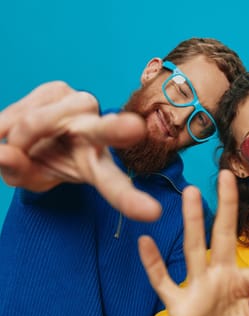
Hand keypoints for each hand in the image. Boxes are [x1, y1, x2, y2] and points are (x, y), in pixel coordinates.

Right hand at [0, 81, 160, 220]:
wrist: (34, 132)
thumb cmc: (41, 160)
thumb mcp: (31, 178)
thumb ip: (21, 173)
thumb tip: (4, 153)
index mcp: (97, 164)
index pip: (114, 185)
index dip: (129, 200)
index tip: (152, 213)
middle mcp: (96, 132)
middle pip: (106, 131)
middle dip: (117, 129)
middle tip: (135, 128)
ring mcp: (79, 106)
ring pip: (35, 123)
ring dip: (17, 138)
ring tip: (20, 145)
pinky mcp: (58, 88)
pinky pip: (20, 109)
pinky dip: (6, 124)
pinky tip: (15, 127)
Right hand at [138, 170, 248, 315]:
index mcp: (242, 281)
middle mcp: (219, 277)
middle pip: (223, 235)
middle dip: (226, 206)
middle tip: (225, 174)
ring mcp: (197, 288)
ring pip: (193, 249)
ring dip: (193, 222)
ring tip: (192, 193)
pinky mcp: (179, 305)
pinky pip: (163, 282)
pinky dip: (153, 264)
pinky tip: (144, 241)